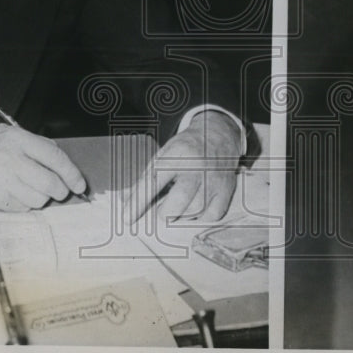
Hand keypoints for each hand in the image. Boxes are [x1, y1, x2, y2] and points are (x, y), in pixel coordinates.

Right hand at [0, 124, 86, 211]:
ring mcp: (2, 182)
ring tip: (29, 186)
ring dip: (42, 197)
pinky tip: (14, 192)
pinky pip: (23, 208)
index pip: (54, 158)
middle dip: (60, 190)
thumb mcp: (8, 133)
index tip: (79, 184)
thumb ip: (36, 143)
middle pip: (50, 183)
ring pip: (39, 199)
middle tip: (59, 190)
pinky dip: (25, 203)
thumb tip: (61, 160)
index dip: (72, 173)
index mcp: (17, 140)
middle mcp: (11, 161)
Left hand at [122, 111, 241, 222]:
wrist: (218, 135)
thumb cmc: (185, 148)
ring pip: (194, 211)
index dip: (138, 202)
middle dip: (164, 213)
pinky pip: (212, 215)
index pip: (153, 182)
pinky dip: (200, 217)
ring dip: (181, 215)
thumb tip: (127, 202)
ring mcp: (214, 179)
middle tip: (161, 210)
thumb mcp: (163, 155)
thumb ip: (146, 179)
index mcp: (177, 154)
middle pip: (178, 202)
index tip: (127, 218)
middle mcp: (197, 166)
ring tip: (178, 206)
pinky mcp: (226, 189)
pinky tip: (195, 208)